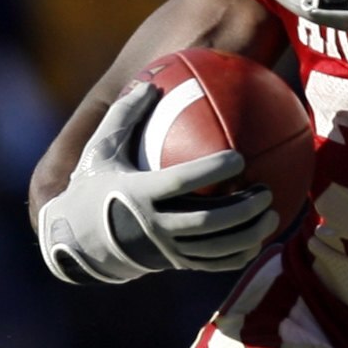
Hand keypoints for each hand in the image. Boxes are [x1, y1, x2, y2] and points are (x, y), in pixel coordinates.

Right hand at [35, 80, 278, 285]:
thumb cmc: (92, 187)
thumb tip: (151, 83)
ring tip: (272, 214)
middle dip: (243, 209)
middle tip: (266, 190)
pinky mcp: (171, 264)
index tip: (239, 158)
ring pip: (214, 247)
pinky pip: (211, 264)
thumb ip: (124, 115)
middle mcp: (152, 226)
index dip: (212, 171)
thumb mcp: (100, 149)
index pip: (181, 183)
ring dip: (248, 233)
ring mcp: (163, 250)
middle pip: (207, 221)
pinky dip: (237, 256)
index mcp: (137, 194)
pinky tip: (258, 240)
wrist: (76, 241)